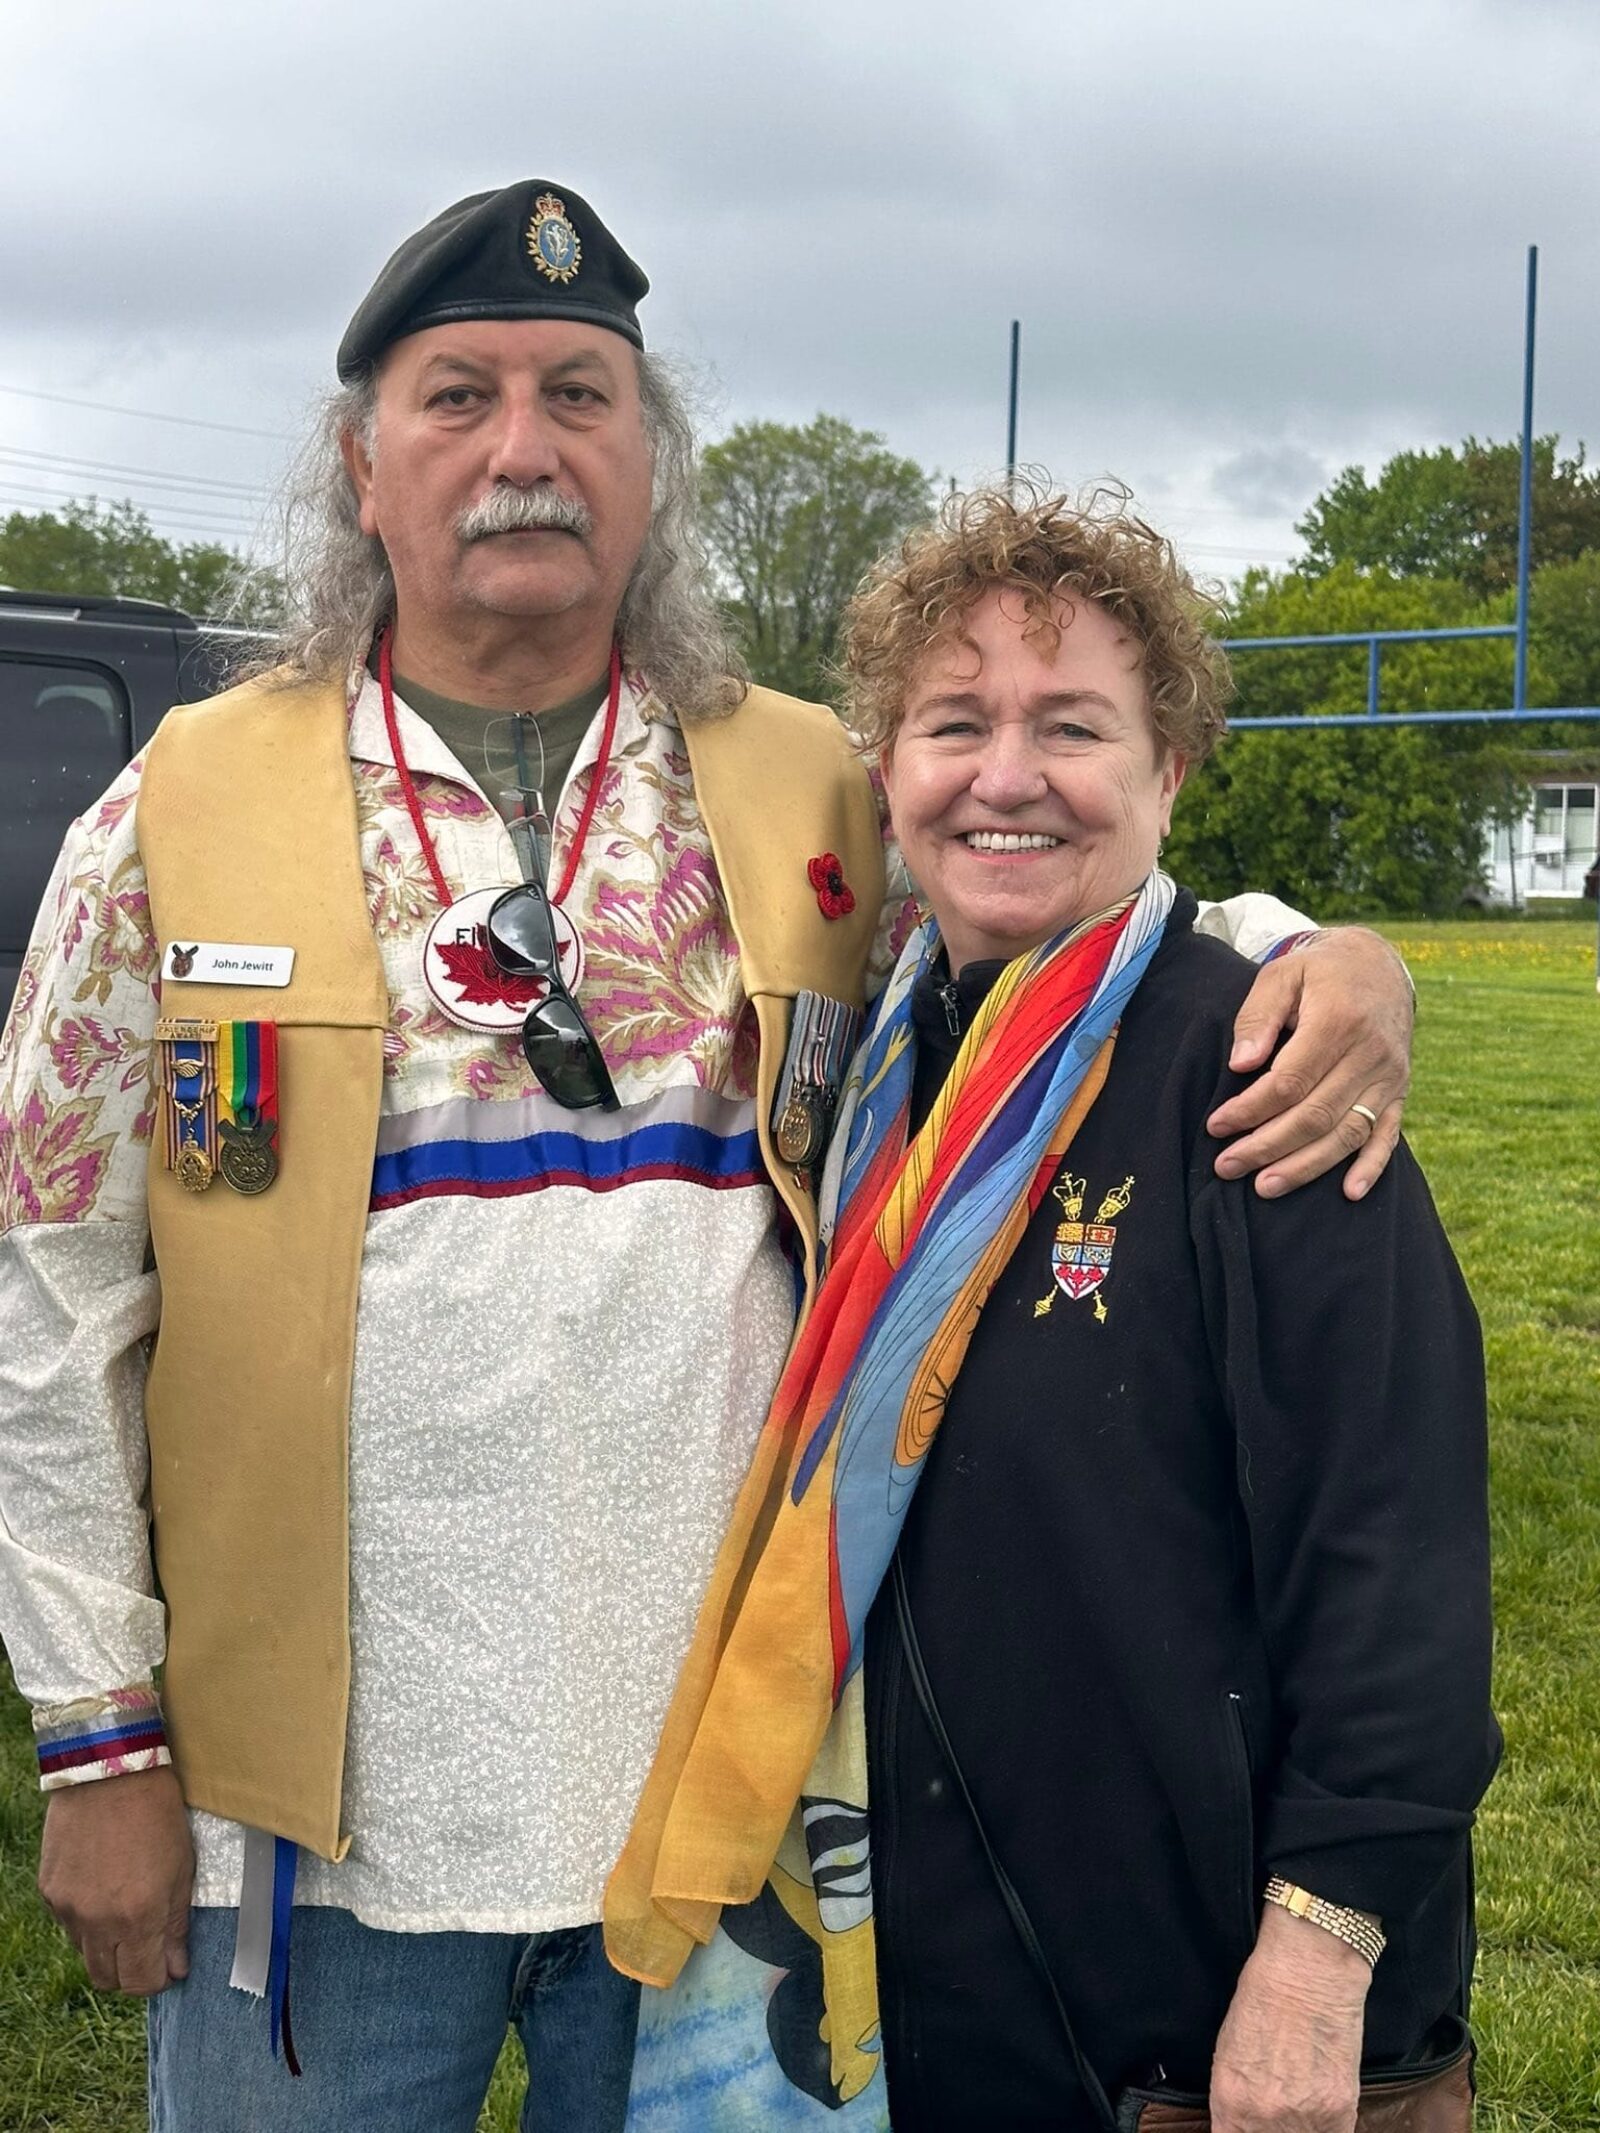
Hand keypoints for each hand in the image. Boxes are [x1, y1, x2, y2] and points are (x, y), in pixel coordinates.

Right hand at [38, 1766, 193, 1993]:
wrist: (110, 1770)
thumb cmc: (157, 1813)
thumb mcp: (182, 1868)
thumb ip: (175, 1925)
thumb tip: (175, 1968)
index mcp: (138, 1917)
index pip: (142, 1982)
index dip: (158, 1981)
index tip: (169, 1968)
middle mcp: (98, 1922)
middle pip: (108, 1979)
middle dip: (131, 1973)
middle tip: (149, 1952)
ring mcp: (68, 1909)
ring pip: (86, 1955)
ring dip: (108, 1949)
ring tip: (127, 1915)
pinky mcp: (49, 1893)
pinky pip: (68, 1926)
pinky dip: (86, 1922)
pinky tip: (104, 1892)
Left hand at [1208, 929, 1412, 1200]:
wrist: (1378, 964)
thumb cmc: (1318, 972)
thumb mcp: (1282, 975)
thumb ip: (1258, 1017)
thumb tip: (1241, 1064)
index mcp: (1338, 1022)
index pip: (1290, 1082)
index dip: (1251, 1110)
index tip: (1217, 1127)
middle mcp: (1370, 1054)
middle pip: (1315, 1115)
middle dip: (1267, 1146)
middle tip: (1227, 1166)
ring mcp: (1389, 1076)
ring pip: (1348, 1133)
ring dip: (1306, 1166)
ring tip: (1265, 1187)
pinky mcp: (1399, 1090)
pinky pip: (1389, 1134)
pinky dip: (1372, 1166)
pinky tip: (1349, 1193)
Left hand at [1210, 1904, 1369, 2132]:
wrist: (1307, 1974)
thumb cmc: (1261, 2002)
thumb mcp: (1228, 2053)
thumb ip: (1235, 2100)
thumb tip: (1243, 2127)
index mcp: (1229, 2102)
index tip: (1249, 2128)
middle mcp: (1264, 2119)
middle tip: (1278, 2111)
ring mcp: (1304, 2121)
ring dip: (1299, 2131)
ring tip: (1299, 2109)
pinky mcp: (1340, 2115)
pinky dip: (1325, 2131)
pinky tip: (1321, 2115)